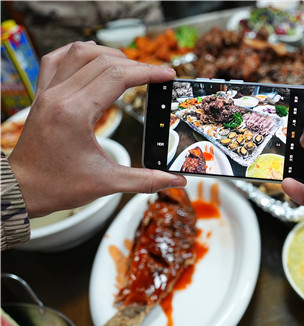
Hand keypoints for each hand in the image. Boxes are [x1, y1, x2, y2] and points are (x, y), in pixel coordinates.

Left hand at [8, 41, 186, 217]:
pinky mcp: (42, 95)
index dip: (148, 73)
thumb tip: (177, 181)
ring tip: (130, 66)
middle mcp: (59, 96)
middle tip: (155, 75)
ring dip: (109, 54)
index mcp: (75, 113)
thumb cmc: (58, 186)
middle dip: (135, 64)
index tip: (167, 75)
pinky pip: (56, 59)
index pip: (117, 77)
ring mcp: (48, 93)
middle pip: (103, 61)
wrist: (22, 189)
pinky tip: (92, 55)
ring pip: (80, 53)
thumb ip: (146, 180)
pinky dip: (78, 52)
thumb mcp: (107, 184)